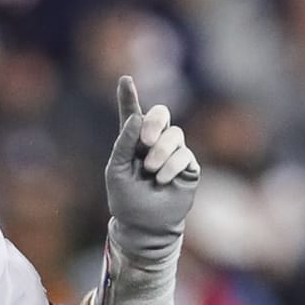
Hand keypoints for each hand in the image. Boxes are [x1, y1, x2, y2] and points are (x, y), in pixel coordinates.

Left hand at [105, 75, 199, 262]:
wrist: (144, 225)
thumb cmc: (126, 200)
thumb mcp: (116, 171)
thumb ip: (123, 144)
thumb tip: (137, 117)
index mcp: (133, 143)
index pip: (132, 116)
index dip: (129, 97)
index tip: (124, 80)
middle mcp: (154, 143)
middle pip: (161, 114)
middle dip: (154, 123)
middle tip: (145, 140)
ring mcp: (173, 152)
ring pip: (174, 134)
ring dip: (160, 152)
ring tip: (151, 171)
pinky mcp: (188, 165)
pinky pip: (184, 154)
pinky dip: (170, 166)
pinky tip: (162, 180)